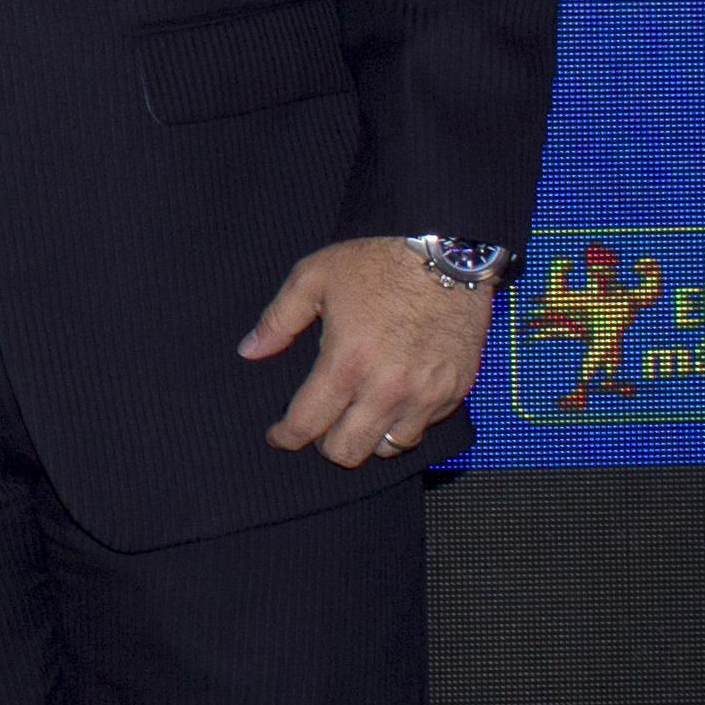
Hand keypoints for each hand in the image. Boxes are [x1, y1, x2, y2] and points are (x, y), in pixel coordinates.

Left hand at [244, 236, 495, 467]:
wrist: (447, 254)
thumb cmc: (376, 262)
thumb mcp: (312, 278)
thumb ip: (278, 320)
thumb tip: (250, 351)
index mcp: (346, 363)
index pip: (307, 424)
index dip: (286, 437)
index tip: (278, 436)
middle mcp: (386, 389)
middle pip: (348, 450)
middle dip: (325, 445)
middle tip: (319, 427)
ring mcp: (425, 394)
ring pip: (388, 447)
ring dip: (367, 438)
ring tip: (356, 417)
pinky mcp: (454, 391)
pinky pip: (424, 427)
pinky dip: (404, 423)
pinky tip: (392, 403)